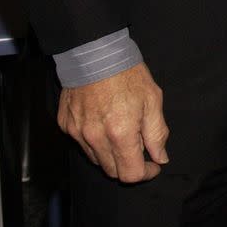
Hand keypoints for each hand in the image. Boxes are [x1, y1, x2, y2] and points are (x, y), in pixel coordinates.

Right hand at [57, 63, 169, 182]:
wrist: (95, 52)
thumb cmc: (127, 73)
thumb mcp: (152, 100)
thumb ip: (157, 133)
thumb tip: (160, 157)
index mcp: (120, 134)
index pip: (131, 174)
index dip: (146, 173)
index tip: (153, 163)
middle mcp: (96, 138)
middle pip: (112, 172)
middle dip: (129, 165)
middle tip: (139, 147)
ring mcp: (77, 133)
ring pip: (97, 160)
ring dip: (111, 155)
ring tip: (120, 132)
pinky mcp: (66, 125)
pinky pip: (82, 144)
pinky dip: (94, 142)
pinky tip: (103, 123)